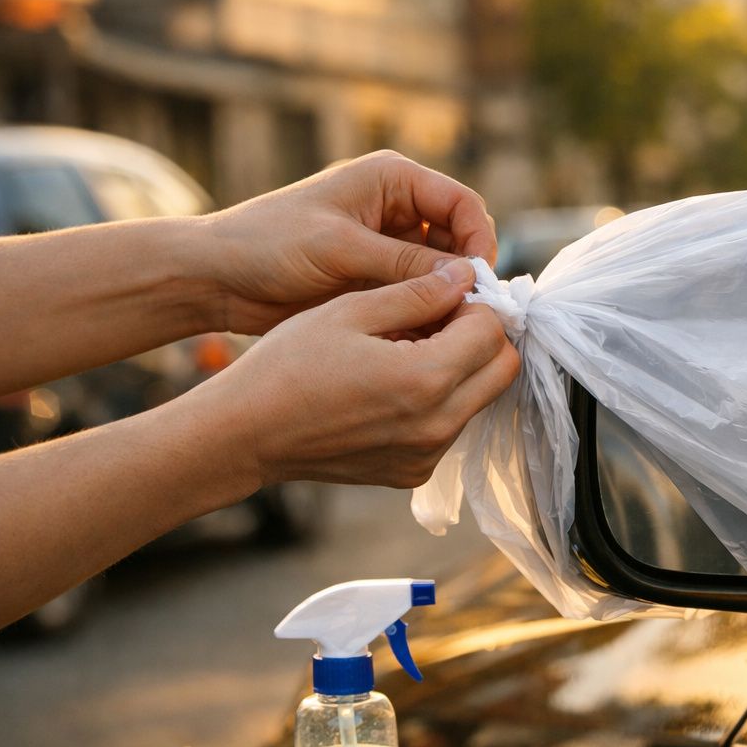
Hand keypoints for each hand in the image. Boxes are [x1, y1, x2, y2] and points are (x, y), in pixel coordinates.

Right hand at [191, 258, 519, 488]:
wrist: (245, 435)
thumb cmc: (287, 366)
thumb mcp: (350, 310)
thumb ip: (417, 292)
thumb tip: (466, 274)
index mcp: (425, 379)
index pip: (492, 332)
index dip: (476, 304)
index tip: (447, 293)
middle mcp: (437, 425)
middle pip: (502, 370)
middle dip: (483, 336)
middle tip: (441, 316)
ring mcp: (428, 455)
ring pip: (480, 398)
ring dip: (463, 368)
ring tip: (410, 346)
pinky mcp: (414, 472)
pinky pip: (451, 426)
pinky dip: (440, 400)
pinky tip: (395, 382)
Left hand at [204, 151, 497, 333]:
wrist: (218, 277)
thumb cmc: (268, 245)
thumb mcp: (340, 249)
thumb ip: (405, 263)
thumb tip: (466, 279)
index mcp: (392, 179)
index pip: (462, 203)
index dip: (478, 241)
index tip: (478, 283)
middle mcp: (397, 207)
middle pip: (460, 238)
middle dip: (467, 273)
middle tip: (468, 313)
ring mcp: (389, 244)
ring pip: (444, 271)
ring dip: (449, 296)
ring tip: (446, 326)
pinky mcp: (379, 277)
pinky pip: (420, 293)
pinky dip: (428, 311)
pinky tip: (424, 333)